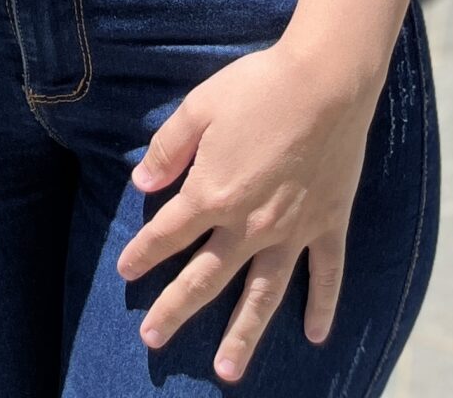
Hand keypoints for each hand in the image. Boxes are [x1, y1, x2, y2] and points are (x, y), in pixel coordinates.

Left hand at [117, 36, 377, 382]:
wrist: (325, 83)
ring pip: (262, 295)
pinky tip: (315, 336)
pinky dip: (322, 307)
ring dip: (244, 335)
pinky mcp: (327, 226)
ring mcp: (291, 231)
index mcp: (212, 193)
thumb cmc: (256, 88)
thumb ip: (168, 149)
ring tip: (227, 371)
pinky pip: (325, 276)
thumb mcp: (198, 107)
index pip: (168, 234)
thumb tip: (140, 184)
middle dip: (175, 309)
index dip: (143, 254)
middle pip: (206, 277)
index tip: (124, 272)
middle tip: (152, 340)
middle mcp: (249, 224)